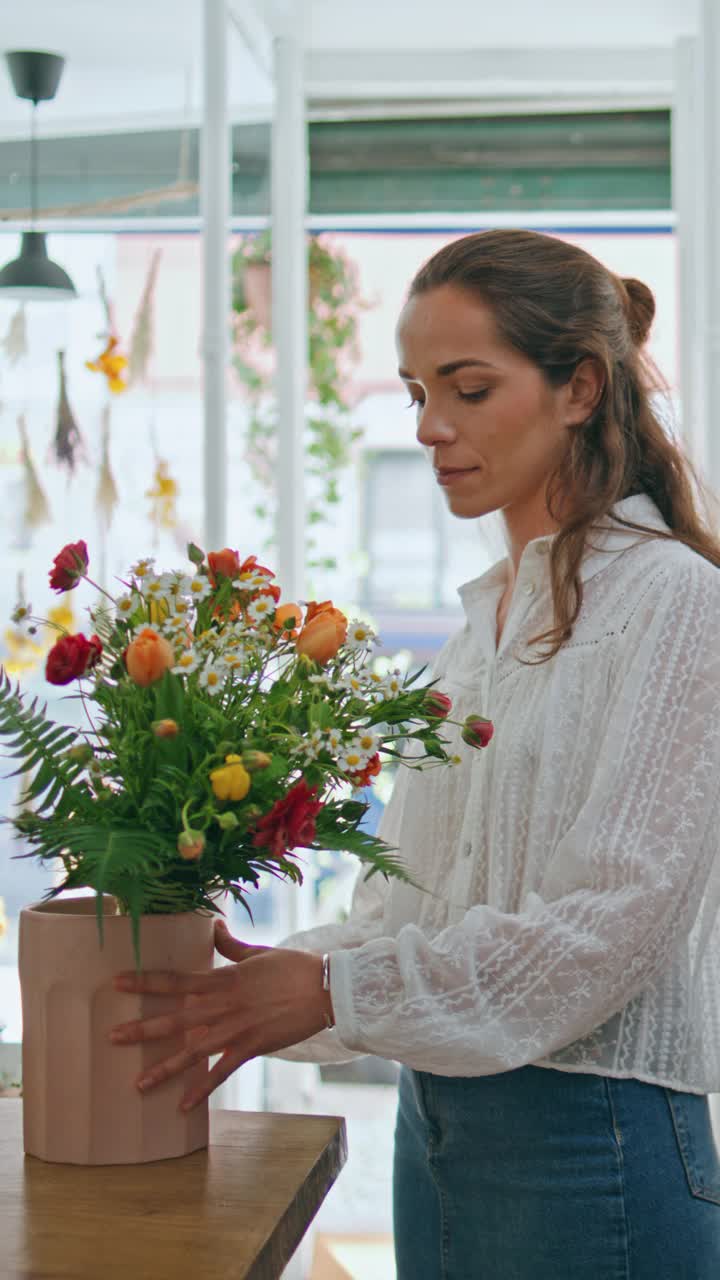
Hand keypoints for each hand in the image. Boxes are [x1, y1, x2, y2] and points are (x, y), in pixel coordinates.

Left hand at [108, 919, 334, 1110]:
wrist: (326, 988)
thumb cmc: (294, 967)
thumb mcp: (259, 952)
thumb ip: (231, 946)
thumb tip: (214, 926)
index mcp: (224, 979)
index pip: (176, 980)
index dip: (145, 981)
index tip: (117, 982)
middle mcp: (224, 1005)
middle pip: (176, 1018)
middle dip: (142, 1028)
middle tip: (112, 1037)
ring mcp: (237, 1028)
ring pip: (193, 1051)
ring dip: (165, 1067)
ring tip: (138, 1083)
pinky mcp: (252, 1047)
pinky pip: (222, 1072)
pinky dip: (201, 1089)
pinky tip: (182, 1105)